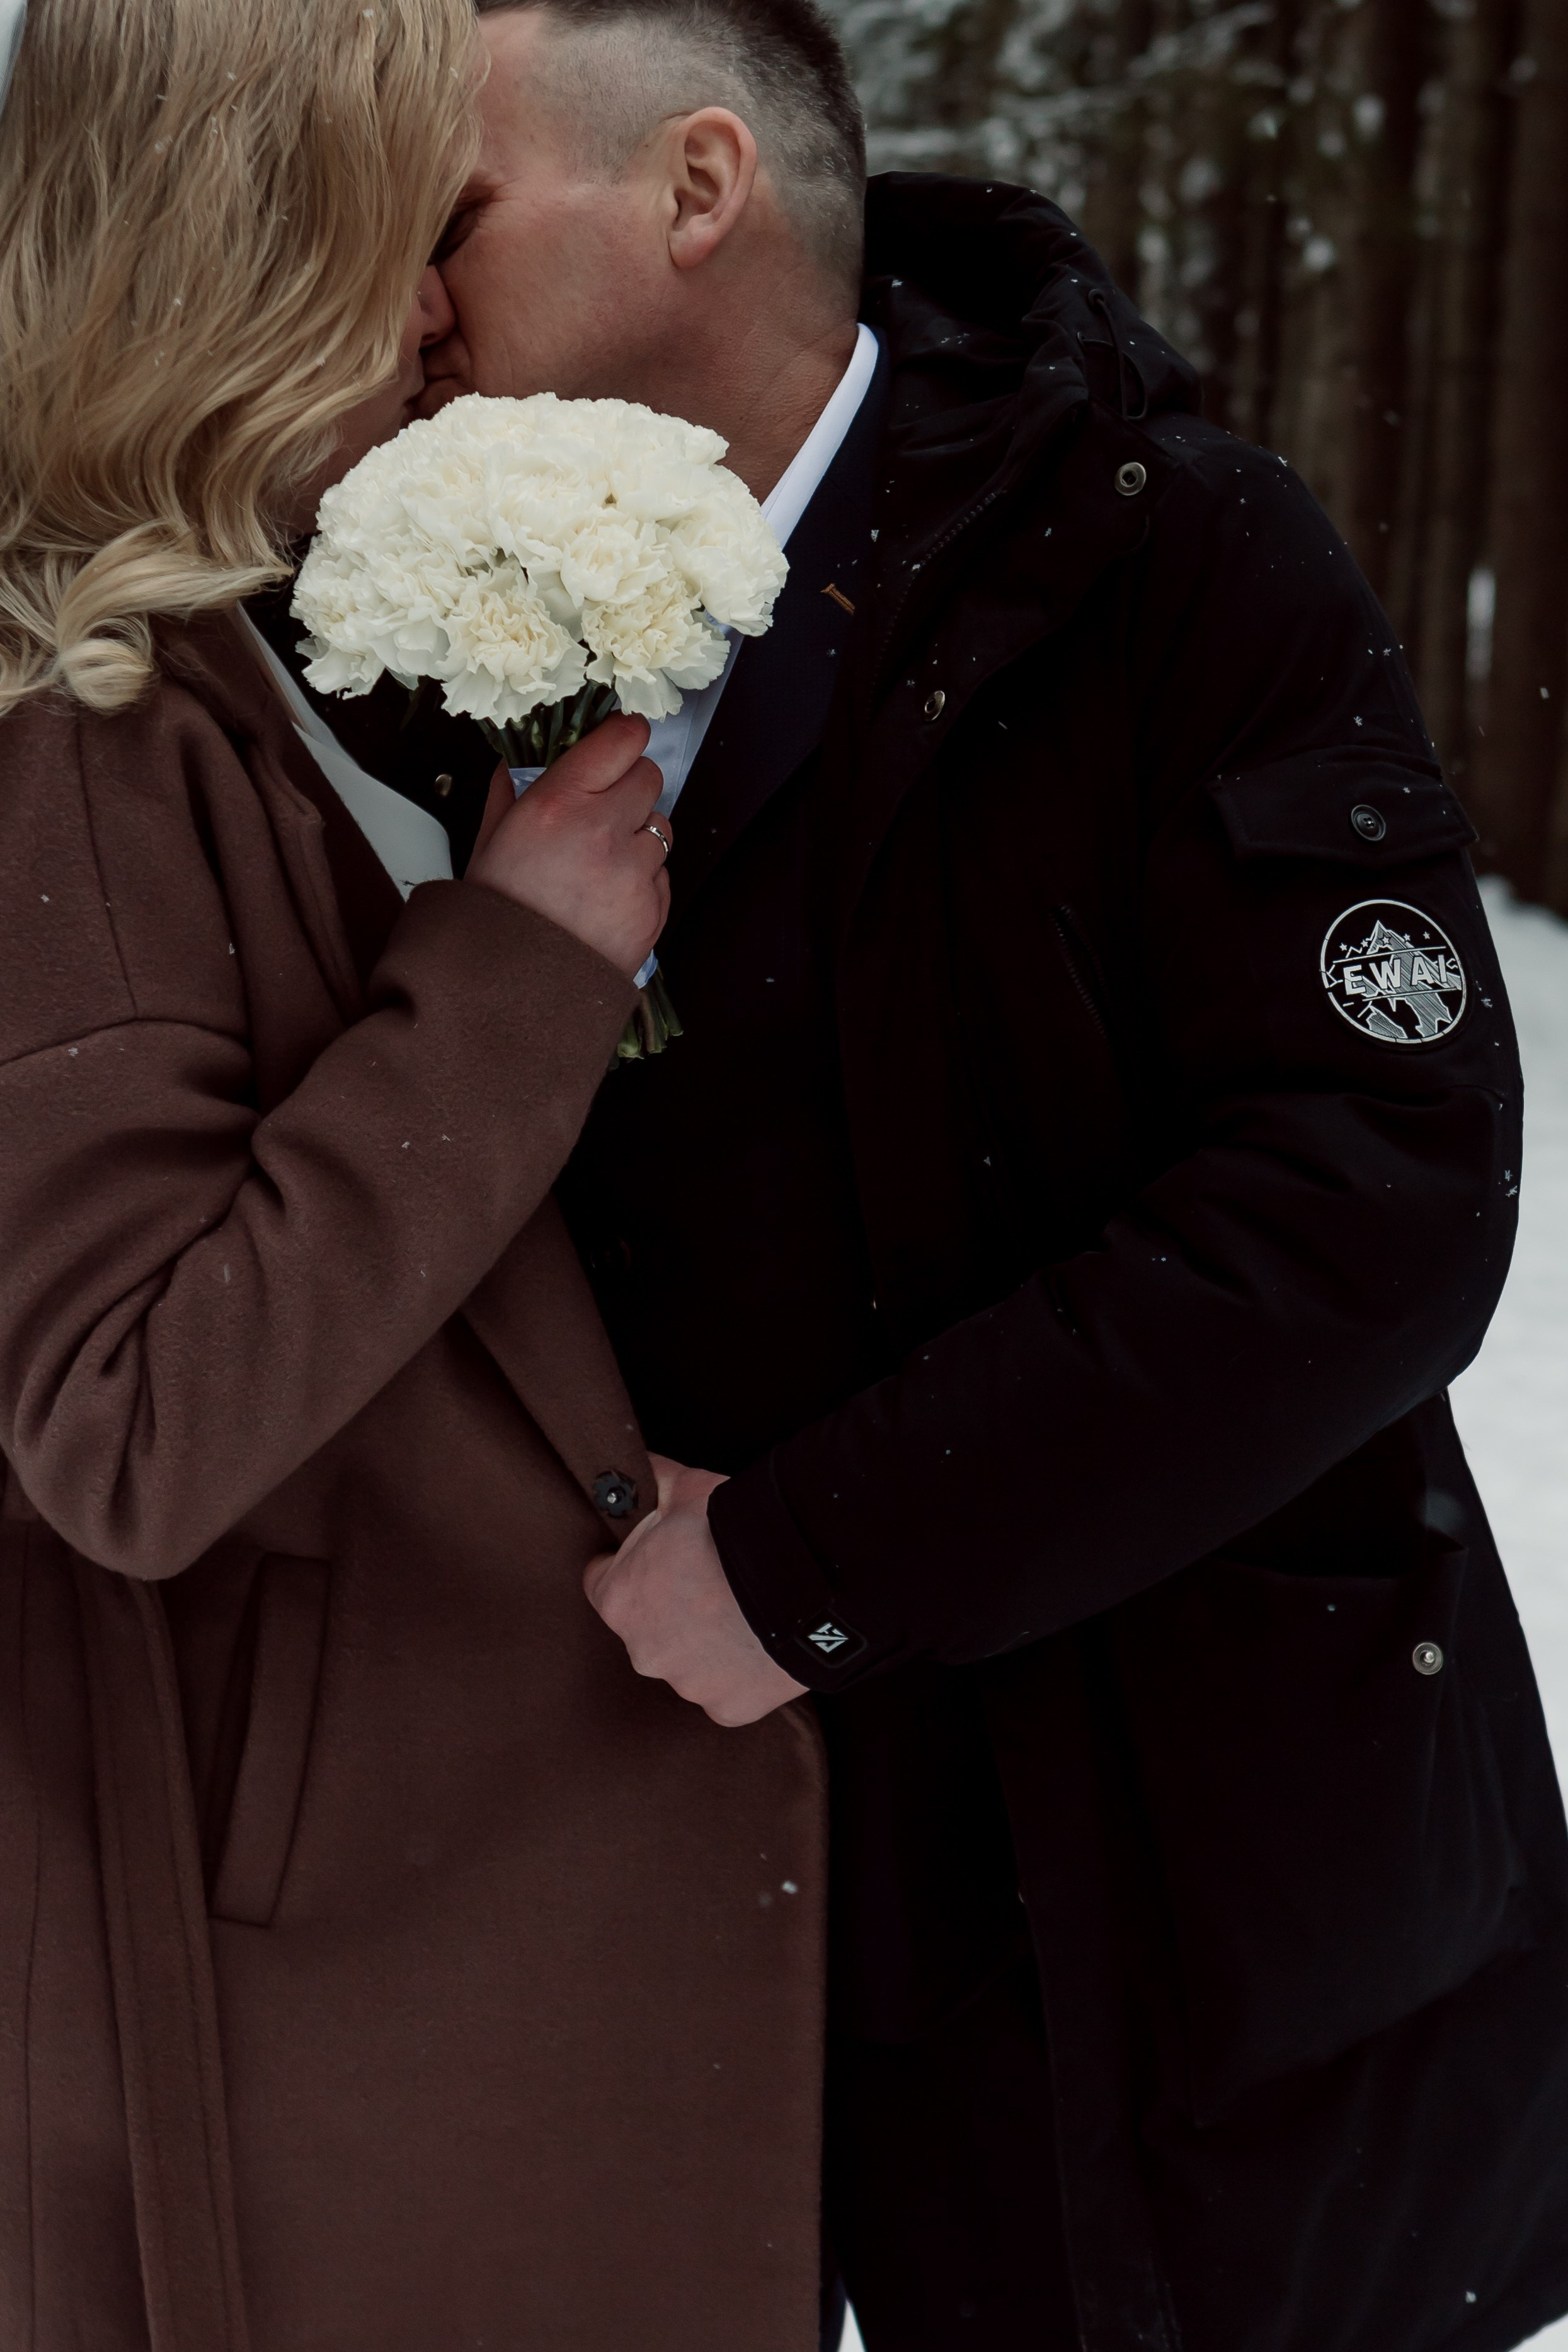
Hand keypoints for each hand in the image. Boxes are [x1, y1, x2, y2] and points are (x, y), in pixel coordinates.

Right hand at [466, 715, 670, 978]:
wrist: (514, 991)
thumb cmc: (496, 916)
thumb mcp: (487, 842)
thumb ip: (507, 793)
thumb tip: (514, 762)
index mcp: (558, 804)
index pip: (622, 739)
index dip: (625, 736)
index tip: (621, 740)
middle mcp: (603, 831)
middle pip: (650, 777)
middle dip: (630, 787)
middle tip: (604, 810)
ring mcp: (634, 873)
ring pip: (662, 827)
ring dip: (639, 835)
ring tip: (602, 863)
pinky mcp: (652, 909)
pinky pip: (662, 875)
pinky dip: (642, 881)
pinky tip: (607, 898)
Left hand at [584, 1455, 807, 1727]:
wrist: (805, 1577)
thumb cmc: (736, 1531)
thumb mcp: (686, 1486)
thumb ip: (648, 1479)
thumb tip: (629, 1461)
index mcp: (620, 1599)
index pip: (603, 1583)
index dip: (631, 1566)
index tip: (659, 1559)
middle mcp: (644, 1651)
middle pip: (647, 1628)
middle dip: (671, 1608)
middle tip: (711, 1582)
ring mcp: (687, 1684)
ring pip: (688, 1661)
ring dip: (706, 1642)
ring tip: (743, 1612)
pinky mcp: (729, 1707)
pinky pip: (726, 1690)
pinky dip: (740, 1672)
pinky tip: (761, 1644)